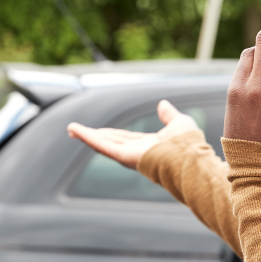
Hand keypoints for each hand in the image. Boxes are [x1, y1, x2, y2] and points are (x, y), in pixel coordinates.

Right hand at [67, 100, 199, 169]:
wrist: (189, 157)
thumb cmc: (188, 144)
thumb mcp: (179, 122)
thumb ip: (169, 115)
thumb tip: (162, 104)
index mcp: (148, 146)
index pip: (125, 138)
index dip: (111, 133)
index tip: (99, 130)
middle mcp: (136, 152)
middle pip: (110, 142)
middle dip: (93, 136)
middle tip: (76, 131)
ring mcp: (129, 155)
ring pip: (103, 144)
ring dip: (86, 136)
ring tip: (71, 129)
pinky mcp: (123, 156)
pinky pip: (103, 146)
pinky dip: (88, 138)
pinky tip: (76, 131)